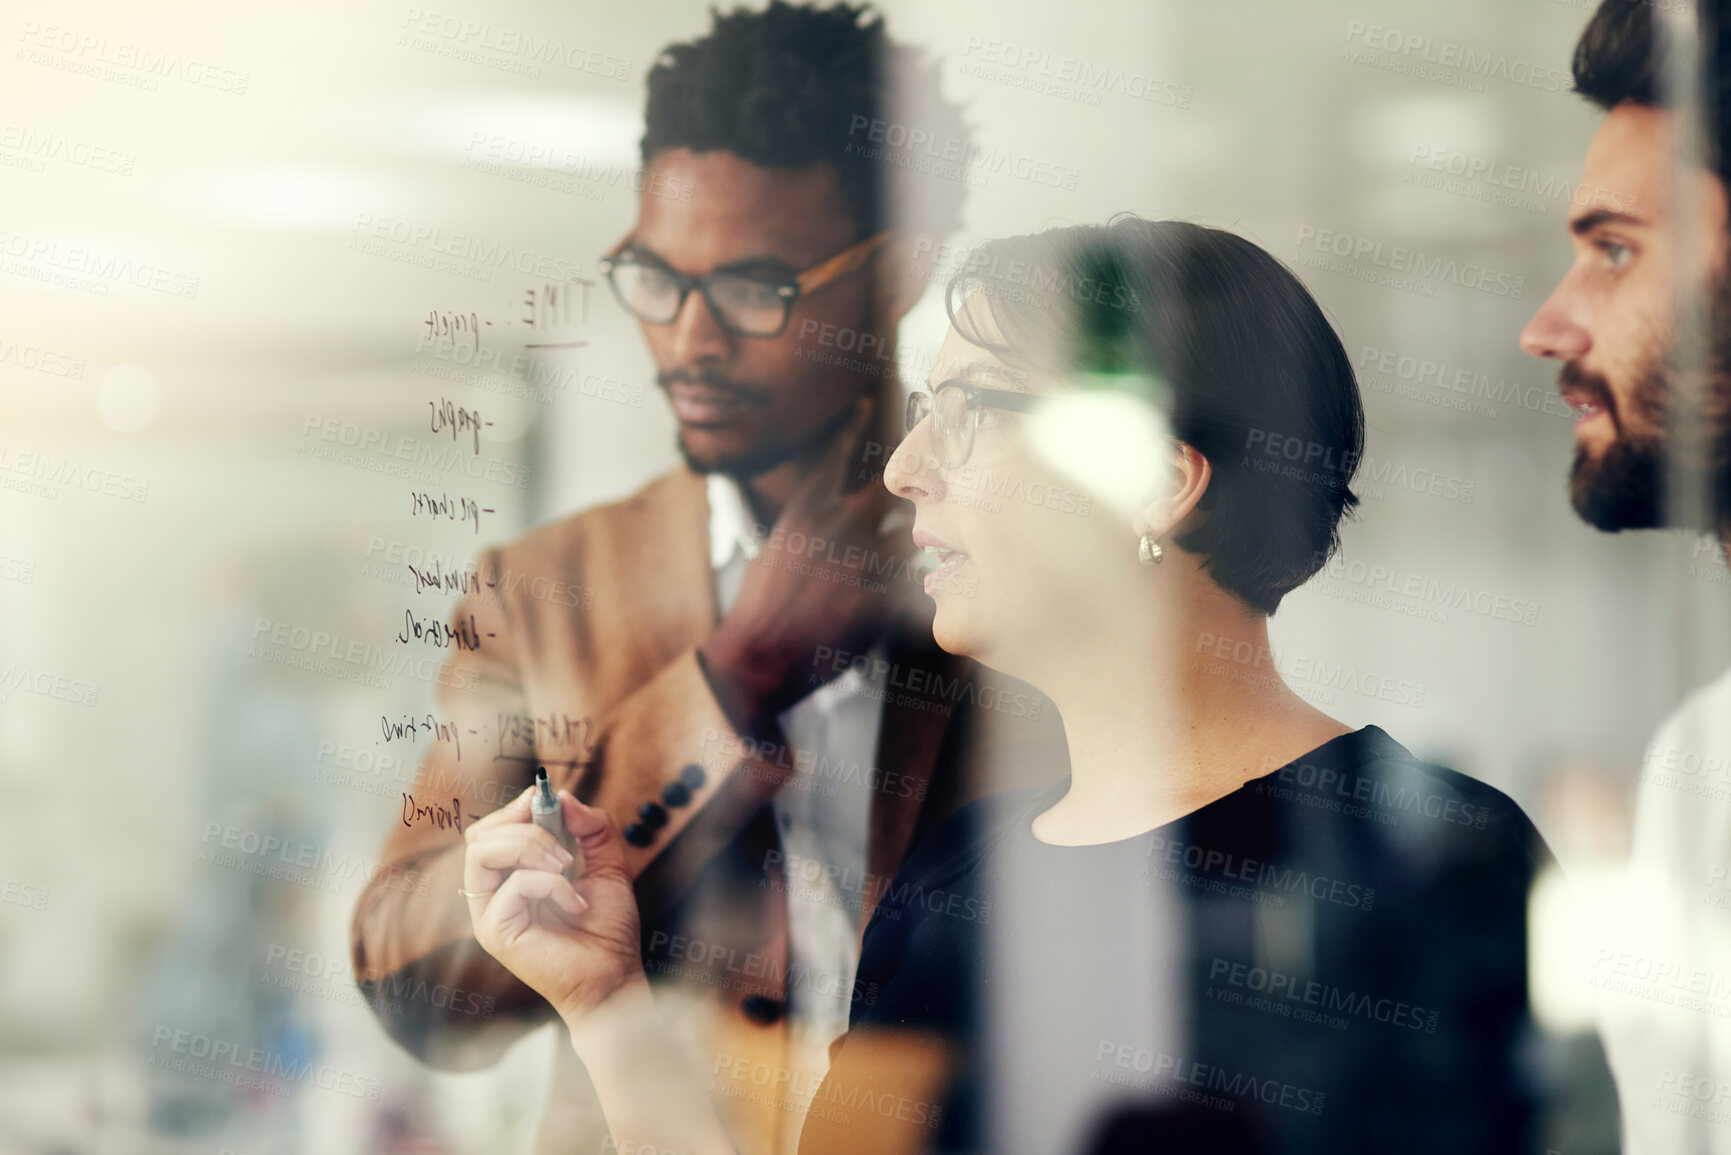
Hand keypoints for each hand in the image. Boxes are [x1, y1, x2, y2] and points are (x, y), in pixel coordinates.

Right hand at [463, 787, 646, 1021]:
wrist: (615, 976)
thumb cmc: (608, 928)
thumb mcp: (609, 864)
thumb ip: (592, 827)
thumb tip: (564, 796)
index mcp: (511, 878)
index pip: (491, 831)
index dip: (514, 807)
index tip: (542, 796)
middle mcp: (493, 895)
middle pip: (478, 836)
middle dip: (522, 824)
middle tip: (563, 844)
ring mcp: (489, 914)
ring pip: (482, 852)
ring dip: (530, 846)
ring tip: (566, 867)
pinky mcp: (495, 932)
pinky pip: (513, 884)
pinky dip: (550, 883)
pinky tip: (576, 903)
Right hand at [701, 399, 922, 721]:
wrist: (758, 655)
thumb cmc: (758, 607)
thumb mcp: (772, 552)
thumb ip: (805, 530)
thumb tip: (818, 519)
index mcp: (806, 511)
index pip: (835, 454)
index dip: (854, 425)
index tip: (869, 403)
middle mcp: (838, 526)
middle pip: (891, 489)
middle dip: (909, 485)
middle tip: (924, 478)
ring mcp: (862, 560)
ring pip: (909, 538)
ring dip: (911, 547)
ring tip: (912, 559)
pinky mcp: (880, 599)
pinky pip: (912, 585)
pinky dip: (915, 591)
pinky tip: (916, 600)